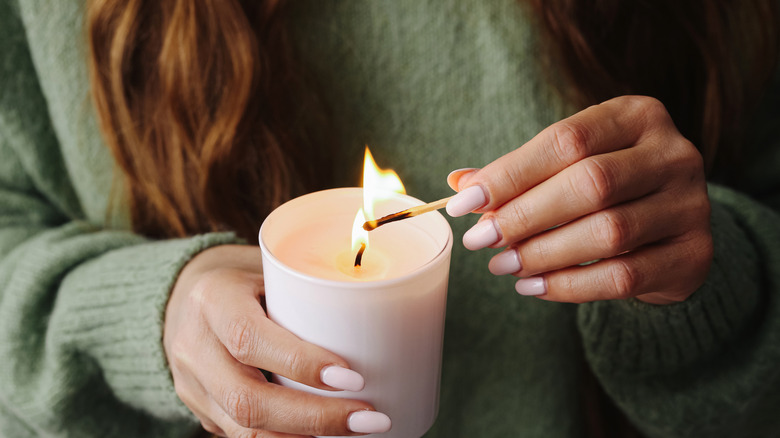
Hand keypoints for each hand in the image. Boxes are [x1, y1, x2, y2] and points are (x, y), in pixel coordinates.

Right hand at [163, 245, 390, 436]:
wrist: (182, 297)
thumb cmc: (244, 278)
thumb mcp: (268, 270)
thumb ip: (308, 293)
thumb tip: (383, 314)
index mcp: (212, 300)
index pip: (249, 338)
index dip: (301, 363)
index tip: (354, 376)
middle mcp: (194, 347)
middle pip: (247, 399)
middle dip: (315, 417)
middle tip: (370, 418)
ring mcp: (191, 385)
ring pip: (244, 430)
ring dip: (306, 437)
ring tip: (357, 431)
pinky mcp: (200, 410)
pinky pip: (242, 437)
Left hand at [446, 96, 712, 304]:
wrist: (671, 229)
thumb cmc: (606, 190)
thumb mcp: (566, 167)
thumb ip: (519, 174)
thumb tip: (459, 185)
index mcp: (637, 116)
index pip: (566, 140)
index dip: (509, 173)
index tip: (463, 203)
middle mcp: (673, 154)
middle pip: (590, 183)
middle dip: (524, 215)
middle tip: (481, 240)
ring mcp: (691, 205)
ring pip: (608, 232)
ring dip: (543, 253)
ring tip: (502, 265)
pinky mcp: (693, 255)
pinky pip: (624, 276)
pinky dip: (570, 285)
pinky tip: (534, 286)